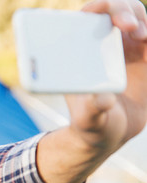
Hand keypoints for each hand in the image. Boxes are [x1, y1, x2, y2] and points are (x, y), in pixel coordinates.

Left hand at [40, 0, 146, 182]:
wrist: (111, 131)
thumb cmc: (92, 123)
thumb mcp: (89, 120)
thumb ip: (93, 110)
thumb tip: (103, 98)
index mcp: (81, 50)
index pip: (89, 16)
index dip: (100, 8)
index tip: (106, 15)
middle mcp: (103, 42)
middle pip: (117, 9)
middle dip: (124, 10)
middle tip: (131, 27)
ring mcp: (126, 46)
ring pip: (138, 18)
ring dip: (142, 20)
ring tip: (142, 37)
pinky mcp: (144, 54)